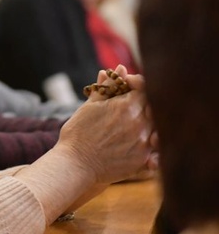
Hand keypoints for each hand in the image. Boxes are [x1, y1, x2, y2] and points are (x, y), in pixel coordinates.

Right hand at [58, 69, 153, 184]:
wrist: (75, 164)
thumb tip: (118, 69)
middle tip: (127, 107)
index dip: (137, 85)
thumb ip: (107, 87)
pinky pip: (158, 148)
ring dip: (148, 122)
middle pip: (154, 106)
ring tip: (130, 126)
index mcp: (126, 106)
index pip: (145, 87)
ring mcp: (144, 142)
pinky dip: (152, 143)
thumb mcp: (89, 106)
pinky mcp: (144, 159)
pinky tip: (138, 142)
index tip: (127, 88)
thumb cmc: (78, 133)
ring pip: (158, 125)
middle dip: (143, 103)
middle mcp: (140, 123)